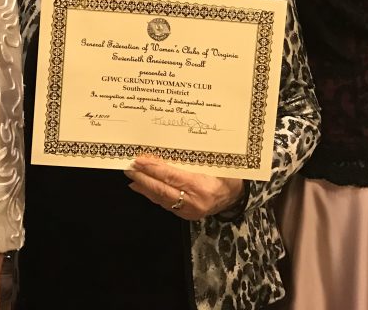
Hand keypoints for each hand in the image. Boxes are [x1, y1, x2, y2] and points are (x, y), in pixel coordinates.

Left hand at [124, 154, 244, 220]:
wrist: (239, 196)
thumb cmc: (228, 174)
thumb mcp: (213, 162)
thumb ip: (190, 159)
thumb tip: (164, 151)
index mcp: (201, 186)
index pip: (171, 176)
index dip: (153, 168)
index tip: (139, 160)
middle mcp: (194, 202)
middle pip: (162, 189)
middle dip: (143, 178)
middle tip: (129, 168)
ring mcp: (190, 211)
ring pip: (161, 198)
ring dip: (145, 187)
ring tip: (132, 177)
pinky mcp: (187, 216)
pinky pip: (166, 204)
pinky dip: (153, 195)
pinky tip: (144, 188)